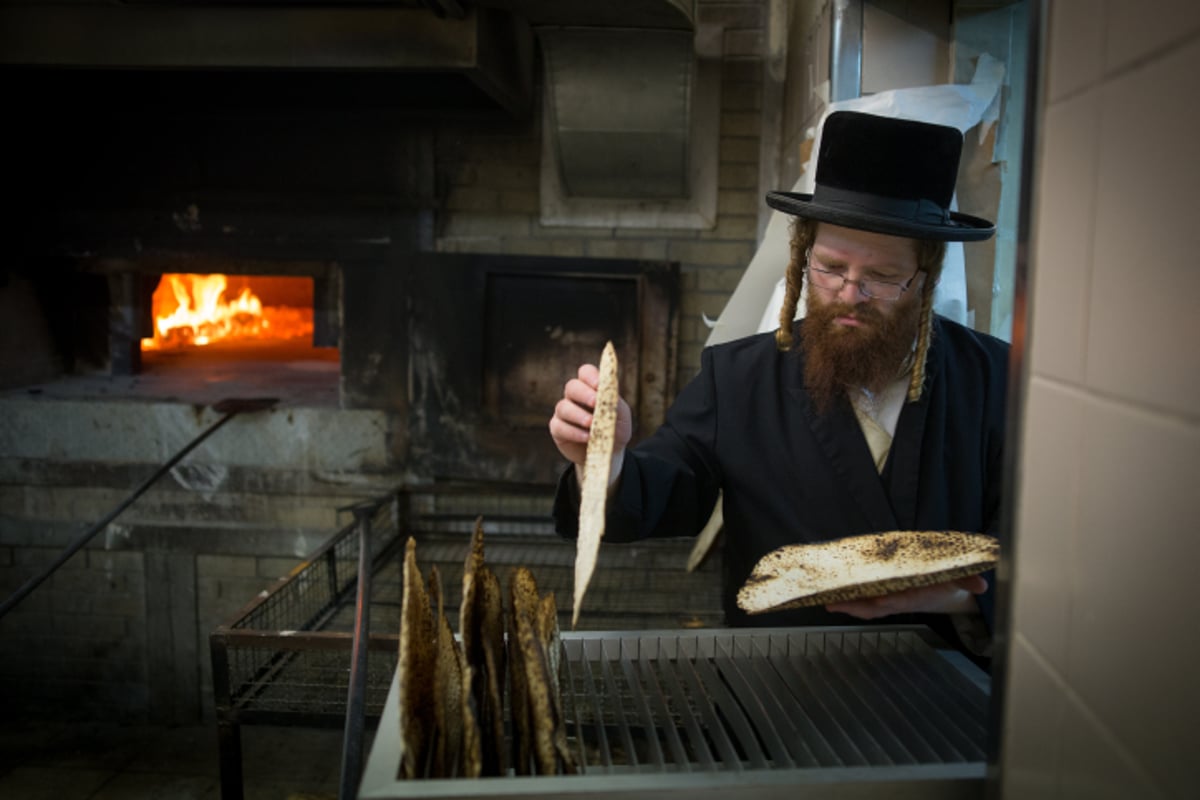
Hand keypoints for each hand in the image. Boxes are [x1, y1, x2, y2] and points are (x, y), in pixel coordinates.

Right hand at [548, 363, 632, 466]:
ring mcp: (564, 412)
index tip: (600, 385)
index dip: (590, 376)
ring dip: (578, 415)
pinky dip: (573, 432)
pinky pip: (559, 426)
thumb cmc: (616, 430)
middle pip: (572, 386)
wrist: (609, 454)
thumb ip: (616, 403)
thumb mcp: (621, 416)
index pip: (586, 372)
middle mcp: (575, 397)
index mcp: (591, 388)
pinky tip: (586, 437)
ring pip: (563, 406)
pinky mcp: (557, 429)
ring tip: (591, 424)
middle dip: (583, 393)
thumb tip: (609, 391)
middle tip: (595, 403)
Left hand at [825, 574, 987, 618]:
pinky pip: (863, 602)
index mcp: (919, 595)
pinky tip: (831, 600)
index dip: (892, 600)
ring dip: (848, 606)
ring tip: (829, 602)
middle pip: (878, 606)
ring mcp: (891, 600)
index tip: (880, 599)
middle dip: (858, 606)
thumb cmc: (949, 582)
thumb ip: (969, 580)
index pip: (904, 599)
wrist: (946, 592)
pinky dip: (848, 602)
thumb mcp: (961, 580)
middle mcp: (902, 600)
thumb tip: (982, 585)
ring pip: (867, 607)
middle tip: (839, 603)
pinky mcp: (883, 596)